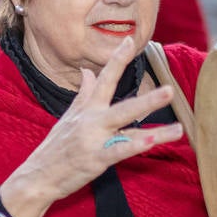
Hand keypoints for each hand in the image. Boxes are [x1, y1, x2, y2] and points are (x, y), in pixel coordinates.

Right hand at [0, 36, 182, 216]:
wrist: (37, 175)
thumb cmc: (55, 147)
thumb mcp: (68, 117)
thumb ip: (82, 94)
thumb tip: (87, 72)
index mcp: (87, 109)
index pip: (104, 79)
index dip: (117, 59)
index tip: (129, 40)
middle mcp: (92, 121)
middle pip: (124, 106)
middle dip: (148, 99)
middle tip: (170, 90)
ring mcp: (94, 140)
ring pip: (128, 132)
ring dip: (155, 132)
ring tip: (179, 128)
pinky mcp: (95, 159)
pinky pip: (119, 152)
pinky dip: (135, 147)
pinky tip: (153, 143)